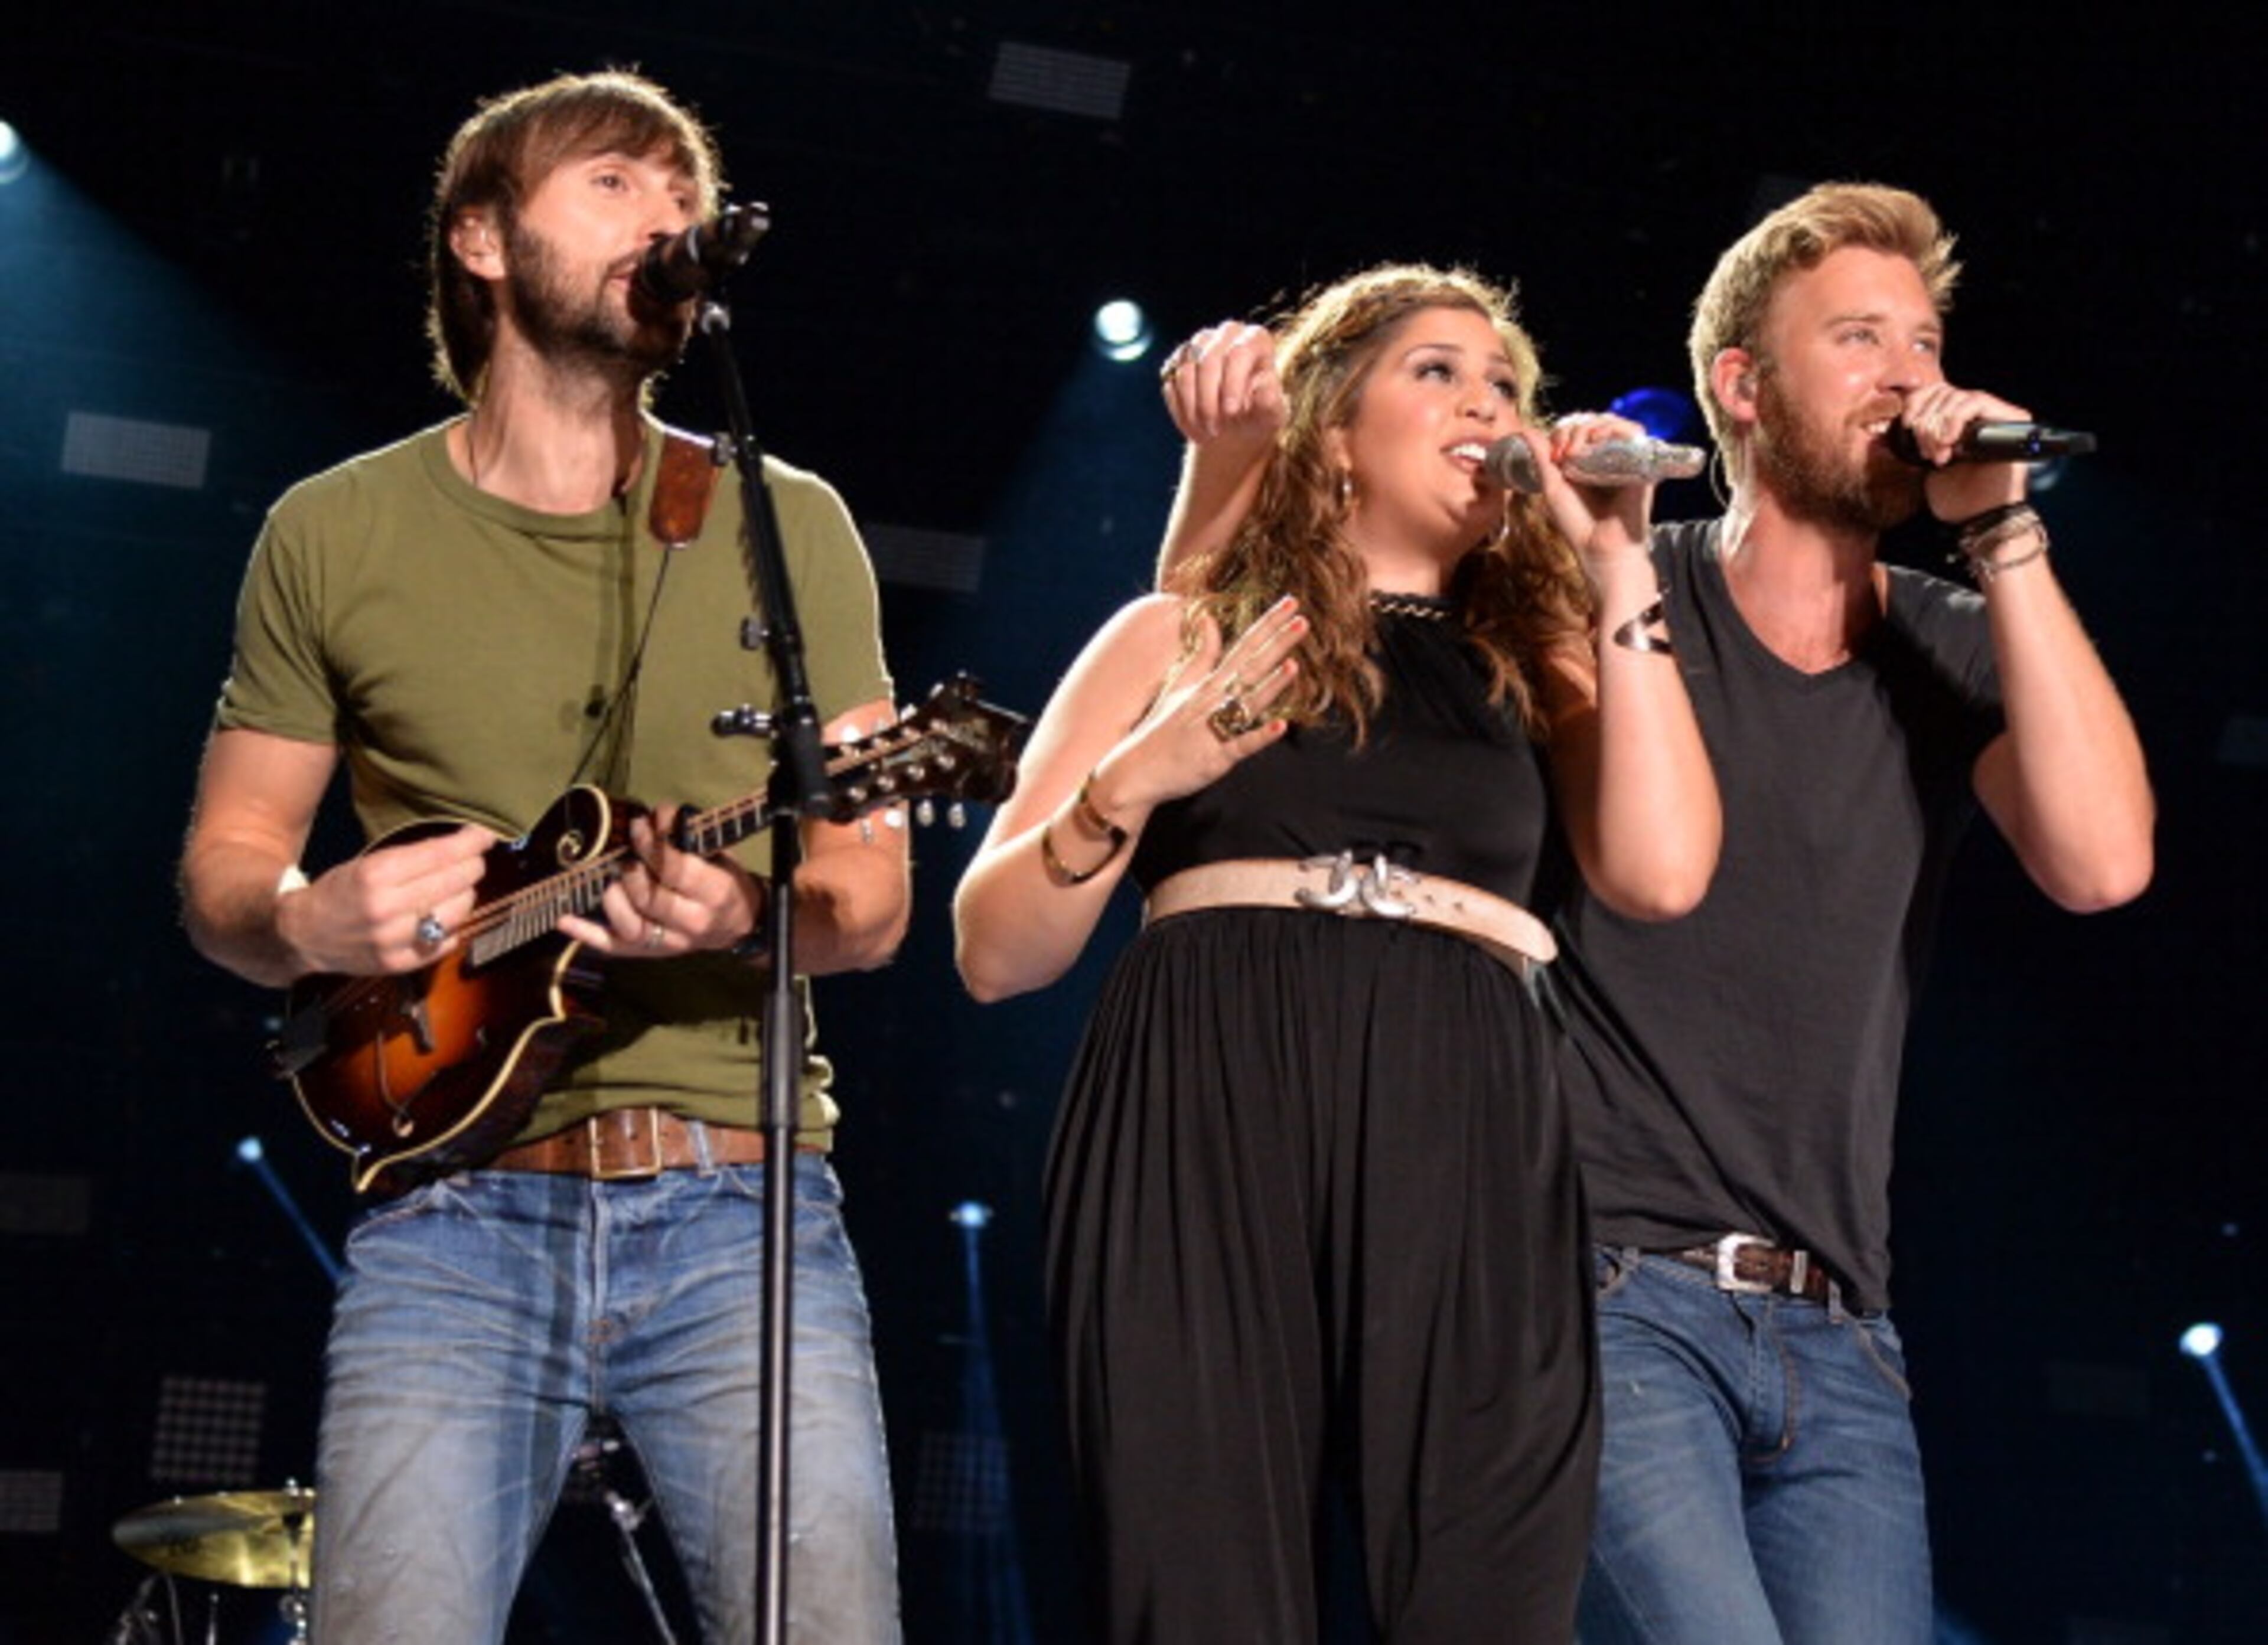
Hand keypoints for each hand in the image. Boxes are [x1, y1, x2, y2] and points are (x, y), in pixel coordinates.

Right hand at [278, 824, 491, 975]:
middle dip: (472, 865)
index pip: (442, 854)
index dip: (471, 842)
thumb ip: (413, 857)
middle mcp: (387, 908)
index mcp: (376, 875)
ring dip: (465, 895)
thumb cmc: (340, 891)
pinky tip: (442, 916)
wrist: (304, 933)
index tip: (485, 835)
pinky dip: (452, 926)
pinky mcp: (399, 963)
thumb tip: (463, 846)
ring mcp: (394, 939)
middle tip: (473, 860)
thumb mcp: (368, 863)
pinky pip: (448, 941)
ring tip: (456, 888)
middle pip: (457, 881)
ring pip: (459, 911)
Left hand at [559, 807, 762, 958]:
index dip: (651, 846)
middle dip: (630, 871)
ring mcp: (669, 942)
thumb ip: (688, 835)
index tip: (639, 826)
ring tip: (611, 880)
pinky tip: (564, 919)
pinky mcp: (649, 953)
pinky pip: (613, 947)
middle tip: (625, 855)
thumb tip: (657, 813)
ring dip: (612, 899)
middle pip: (649, 899)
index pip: (675, 870)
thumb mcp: (719, 854)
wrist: (740, 925)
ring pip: (629, 926)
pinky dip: (586, 934)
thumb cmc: (726, 882)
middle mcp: (692, 922)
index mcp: (714, 893)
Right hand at [1090, 597, 1304, 817]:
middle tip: (1302, 621)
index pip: (1244, 646)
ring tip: (1294, 664)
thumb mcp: (1179, 685)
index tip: (1290, 603)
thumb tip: (1209, 619)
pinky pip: (1240, 745)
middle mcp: (1213, 700)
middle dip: (1277, 644)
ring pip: (1249, 703)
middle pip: (1251, 667)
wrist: (1136, 771)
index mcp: (1209, 683)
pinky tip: (1280, 727)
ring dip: (1272, 684)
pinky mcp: (1216, 758)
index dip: (1268, 624)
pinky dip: (1259, 736)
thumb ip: (1201, 654)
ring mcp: (1215, 729)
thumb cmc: (1161, 730)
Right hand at [1160, 321, 1284, 449]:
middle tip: (1216, 430)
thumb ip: (1271, 402)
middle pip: (1207, 359)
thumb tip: (1264, 385)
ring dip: (1193, 407)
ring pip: (1185, 371)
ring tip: (1207, 431)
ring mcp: (1199, 344)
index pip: (1239, 351)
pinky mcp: (1178, 360)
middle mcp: (1226, 333)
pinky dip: (1181, 408)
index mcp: (1256, 340)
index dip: (1233, 383)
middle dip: (1209, 400)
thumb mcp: (1272, 416)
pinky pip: (1171, 381)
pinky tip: (1195, 425)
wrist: (1235, 427)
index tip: (1232, 412)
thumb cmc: (1259, 417)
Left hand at [1521, 412, 1655, 574]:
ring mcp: (1625, 459)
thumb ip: (1541, 459)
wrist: (1601, 548)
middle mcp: (1607, 458)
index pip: (1576, 430)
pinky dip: (1618, 428)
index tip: (1554, 452)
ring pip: (1614, 423)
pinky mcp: (1642, 463)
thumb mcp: (1552, 487)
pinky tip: (1600, 438)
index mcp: (1585, 463)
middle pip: (1595, 422)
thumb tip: (1526, 432)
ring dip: (1594, 425)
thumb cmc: (1577, 524)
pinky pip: (1636, 433)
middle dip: (1575, 427)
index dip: (1563, 431)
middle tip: (1564, 450)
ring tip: (1581, 445)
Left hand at [1902, 382, 2032, 520]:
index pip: (1934, 391)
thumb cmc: (1956, 497)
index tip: (1906, 427)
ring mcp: (1998, 415)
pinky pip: (1976, 402)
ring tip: (1938, 454)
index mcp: (1959, 421)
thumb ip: (1919, 439)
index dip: (1915, 403)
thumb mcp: (1927, 463)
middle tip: (1925, 450)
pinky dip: (1955, 419)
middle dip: (1926, 420)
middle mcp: (1980, 414)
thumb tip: (1897, 419)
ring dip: (1939, 425)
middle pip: (1944, 391)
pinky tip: (1949, 441)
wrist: (1980, 518)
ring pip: (1958, 395)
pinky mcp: (2012, 418)